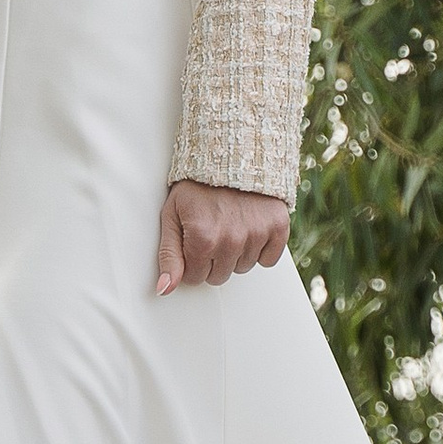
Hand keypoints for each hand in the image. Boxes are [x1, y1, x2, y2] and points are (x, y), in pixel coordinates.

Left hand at [156, 180, 289, 291]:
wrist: (231, 153)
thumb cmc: (196, 186)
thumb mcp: (172, 216)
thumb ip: (168, 256)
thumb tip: (165, 290)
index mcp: (202, 239)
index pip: (195, 277)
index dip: (191, 260)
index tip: (193, 238)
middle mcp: (232, 240)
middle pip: (219, 277)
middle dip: (212, 259)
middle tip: (212, 230)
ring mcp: (256, 234)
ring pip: (243, 268)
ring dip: (235, 253)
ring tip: (229, 224)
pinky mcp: (277, 227)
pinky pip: (268, 260)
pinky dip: (260, 249)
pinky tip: (249, 228)